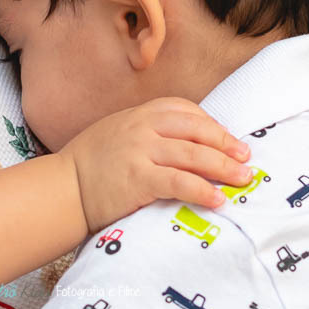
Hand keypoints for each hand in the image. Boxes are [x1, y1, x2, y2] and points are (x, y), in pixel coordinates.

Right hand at [57, 96, 252, 233]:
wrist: (63, 188)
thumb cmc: (91, 164)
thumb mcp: (118, 133)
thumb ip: (147, 131)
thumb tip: (185, 143)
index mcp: (139, 114)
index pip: (184, 109)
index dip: (210, 124)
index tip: (227, 140)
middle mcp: (142, 127)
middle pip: (195, 129)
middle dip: (225, 143)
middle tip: (246, 158)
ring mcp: (140, 151)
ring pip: (193, 154)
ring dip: (223, 168)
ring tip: (243, 179)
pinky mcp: (138, 178)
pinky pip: (180, 181)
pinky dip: (202, 190)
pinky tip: (217, 199)